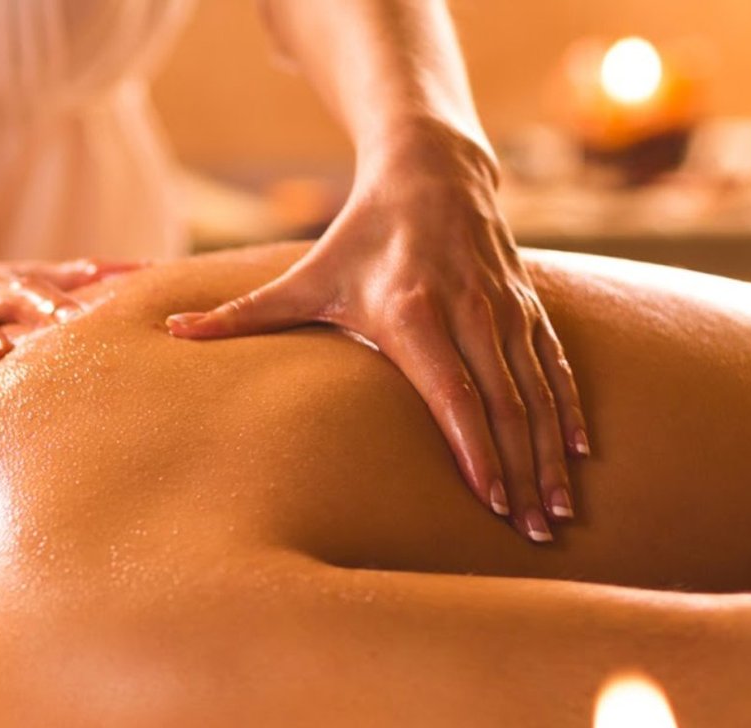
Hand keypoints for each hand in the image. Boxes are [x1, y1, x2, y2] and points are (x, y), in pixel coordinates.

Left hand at [166, 126, 586, 543]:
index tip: (488, 498)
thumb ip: (241, 315)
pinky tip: (578, 457)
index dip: (475, 447)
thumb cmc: (358, 238)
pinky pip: (557, 367)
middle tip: (532, 531)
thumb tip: (171, 332)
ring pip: (538, 391)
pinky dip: (569, 412)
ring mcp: (506, 309)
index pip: (452, 391)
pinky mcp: (529, 305)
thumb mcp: (302, 278)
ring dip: (550, 453)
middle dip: (520, 470)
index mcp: (414, 311)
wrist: (432, 173)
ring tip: (556, 513)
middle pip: (504, 403)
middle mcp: (470, 311)